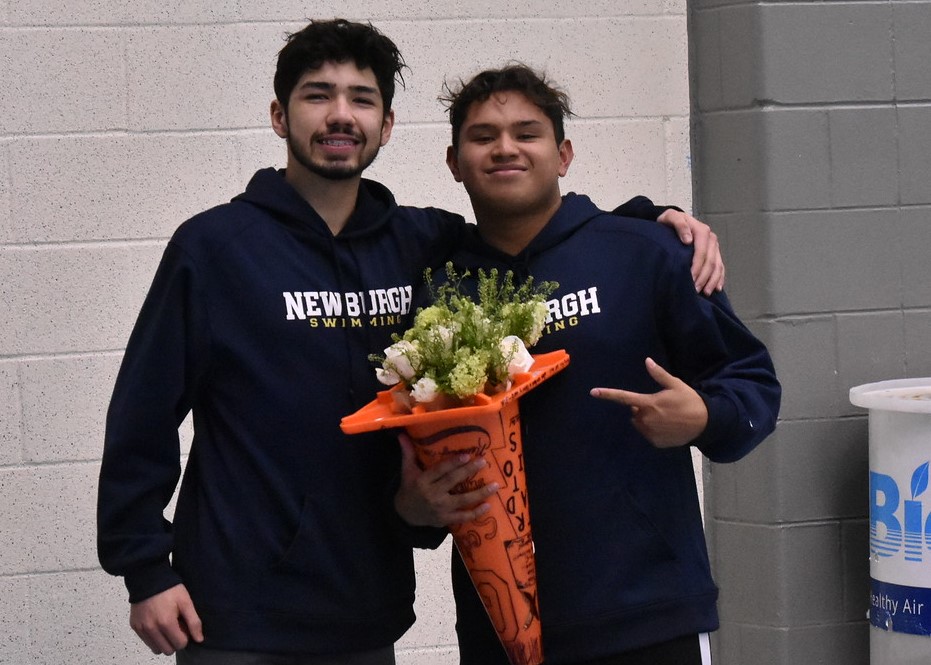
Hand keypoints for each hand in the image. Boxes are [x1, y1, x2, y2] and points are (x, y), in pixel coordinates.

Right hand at [129, 583, 202, 654]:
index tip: (184, 626)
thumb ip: (193, 622)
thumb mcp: (186, 602)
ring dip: (163, 642)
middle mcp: (152, 629)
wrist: (149, 577)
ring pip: (156, 648)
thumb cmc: (170, 589)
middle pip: (168, 650)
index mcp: (166, 623)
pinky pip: (146, 641)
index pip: (180, 644)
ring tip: (166, 626)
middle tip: (176, 627)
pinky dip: (153, 637)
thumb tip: (199, 639)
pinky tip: (157, 624)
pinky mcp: (135, 626)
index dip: (185, 637)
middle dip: (174, 641)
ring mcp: (141, 628)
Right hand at [394, 433, 498, 526]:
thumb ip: (408, 452)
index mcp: (422, 481)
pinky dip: (476, 513)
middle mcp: (432, 494)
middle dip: (469, 471)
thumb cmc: (409, 488)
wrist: (405, 515)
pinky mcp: (445, 520)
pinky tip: (488, 505)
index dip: (453, 463)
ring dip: (480, 493)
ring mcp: (440, 509)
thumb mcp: (407, 470)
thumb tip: (401, 434)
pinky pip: (463, 517)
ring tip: (495, 485)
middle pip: (453, 482)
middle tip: (483, 462)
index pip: (440, 470)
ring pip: (462, 501)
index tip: (467, 455)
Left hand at [590, 358, 707, 447]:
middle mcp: (646, 419)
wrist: (705, 423)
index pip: (624, 398)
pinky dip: (653, 430)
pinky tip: (667, 427)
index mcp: (649, 403)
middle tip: (660, 405)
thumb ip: (659, 375)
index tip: (593, 392)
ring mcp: (650, 432)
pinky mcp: (655, 442)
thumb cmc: (689, 400)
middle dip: (642, 408)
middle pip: (634, 412)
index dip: (608, 394)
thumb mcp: (675, 384)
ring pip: (639, 423)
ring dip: (646, 419)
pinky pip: (647, 434)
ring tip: (665, 416)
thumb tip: (647, 361)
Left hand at [656, 209, 724, 294]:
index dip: (697, 267)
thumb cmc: (669, 221)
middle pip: (710, 261)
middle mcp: (711, 238)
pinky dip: (719, 278)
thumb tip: (688, 240)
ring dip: (712, 280)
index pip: (702, 252)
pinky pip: (720, 267)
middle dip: (703, 277)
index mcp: (702, 230)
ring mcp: (714, 246)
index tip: (690, 279)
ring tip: (705, 293)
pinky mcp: (715, 253)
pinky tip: (717, 288)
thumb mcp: (670, 217)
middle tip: (694, 290)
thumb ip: (679, 225)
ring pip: (717, 266)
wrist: (673, 220)